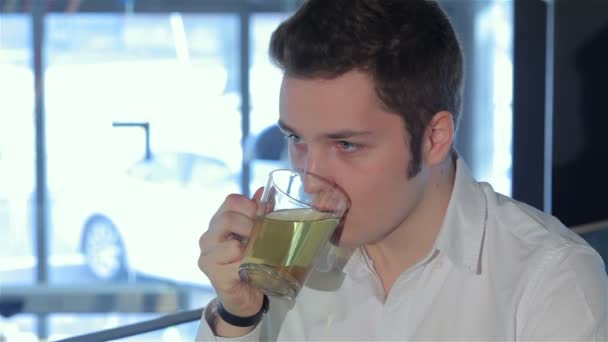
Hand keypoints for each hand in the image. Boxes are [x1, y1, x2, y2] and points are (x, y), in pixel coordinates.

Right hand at [198, 188, 264, 333]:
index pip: (232, 200)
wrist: (245, 295)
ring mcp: (206, 254)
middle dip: (251, 227)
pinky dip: (246, 266)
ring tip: (256, 256)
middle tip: (263, 238)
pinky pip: (232, 265)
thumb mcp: (256, 235)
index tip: (262, 218)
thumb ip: (259, 213)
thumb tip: (266, 190)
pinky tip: (248, 270)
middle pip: (228, 218)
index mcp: (219, 221)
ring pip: (232, 244)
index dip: (251, 206)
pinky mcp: (211, 272)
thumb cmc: (251, 261)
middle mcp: (208, 235)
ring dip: (250, 249)